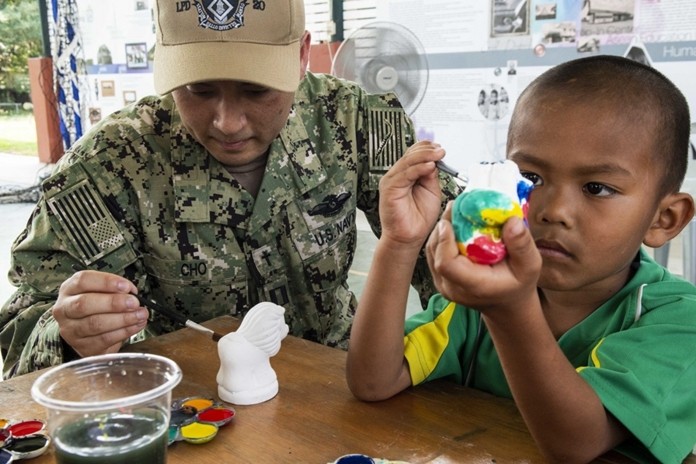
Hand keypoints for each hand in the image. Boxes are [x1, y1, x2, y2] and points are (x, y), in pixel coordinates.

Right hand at [52, 270, 147, 356]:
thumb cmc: (96, 307)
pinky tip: (136, 325)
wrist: (87, 334)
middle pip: (84, 304)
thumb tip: (132, 293)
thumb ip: (114, 289)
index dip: (106, 282)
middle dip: (113, 303)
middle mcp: (65, 309)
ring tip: (140, 315)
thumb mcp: (101, 292)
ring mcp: (71, 330)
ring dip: (123, 319)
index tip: (126, 286)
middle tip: (134, 303)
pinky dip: (124, 331)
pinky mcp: (82, 346)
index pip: (83, 280)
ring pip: (95, 324)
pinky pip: (104, 339)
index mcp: (69, 289)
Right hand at [378, 140, 444, 247]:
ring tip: (438, 155)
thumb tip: (434, 161)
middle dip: (428, 150)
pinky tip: (429, 167)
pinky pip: (404, 174)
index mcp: (406, 174)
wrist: (409, 237)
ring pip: (407, 162)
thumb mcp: (432, 191)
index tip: (441, 149)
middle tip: (441, 151)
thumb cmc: (419, 218)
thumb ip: (431, 176)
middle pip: (410, 155)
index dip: (427, 148)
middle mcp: (397, 175)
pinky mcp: (389, 189)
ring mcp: (391, 181)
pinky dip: (418, 169)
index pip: (414, 154)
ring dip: (425, 156)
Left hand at [426, 213, 541, 313]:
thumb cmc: (518, 283)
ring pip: (432, 251)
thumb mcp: (530, 265)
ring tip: (455, 212)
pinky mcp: (440, 278)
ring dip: (442, 230)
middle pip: (436, 254)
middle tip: (455, 206)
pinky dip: (441, 237)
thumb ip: (522, 245)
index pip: (446, 264)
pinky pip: (433, 253)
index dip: (444, 240)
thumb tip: (512, 221)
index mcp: (474, 286)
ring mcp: (443, 284)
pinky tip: (454, 225)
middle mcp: (453, 288)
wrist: (507, 302)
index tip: (451, 221)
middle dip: (444, 228)